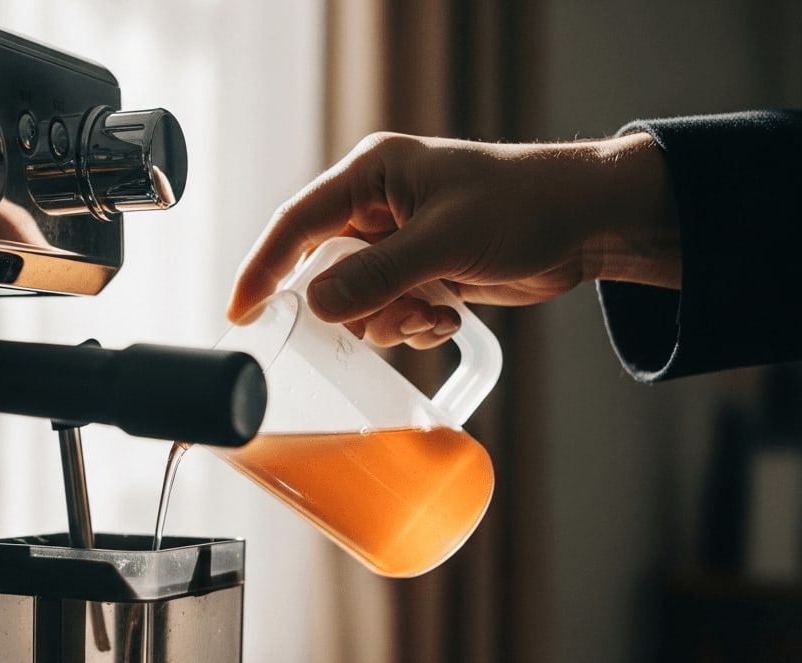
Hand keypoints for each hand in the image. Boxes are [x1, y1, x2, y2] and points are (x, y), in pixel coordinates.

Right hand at [228, 131, 679, 348]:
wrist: (585, 223)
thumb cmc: (523, 205)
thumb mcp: (444, 242)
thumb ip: (377, 275)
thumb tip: (319, 306)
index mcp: (370, 175)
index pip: (296, 223)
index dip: (263, 268)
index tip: (242, 313)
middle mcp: (375, 206)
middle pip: (324, 270)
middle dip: (351, 306)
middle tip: (384, 316)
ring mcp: (396, 241)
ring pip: (355, 300)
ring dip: (389, 320)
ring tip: (432, 312)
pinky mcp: (417, 271)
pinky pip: (387, 310)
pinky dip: (411, 324)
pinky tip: (446, 315)